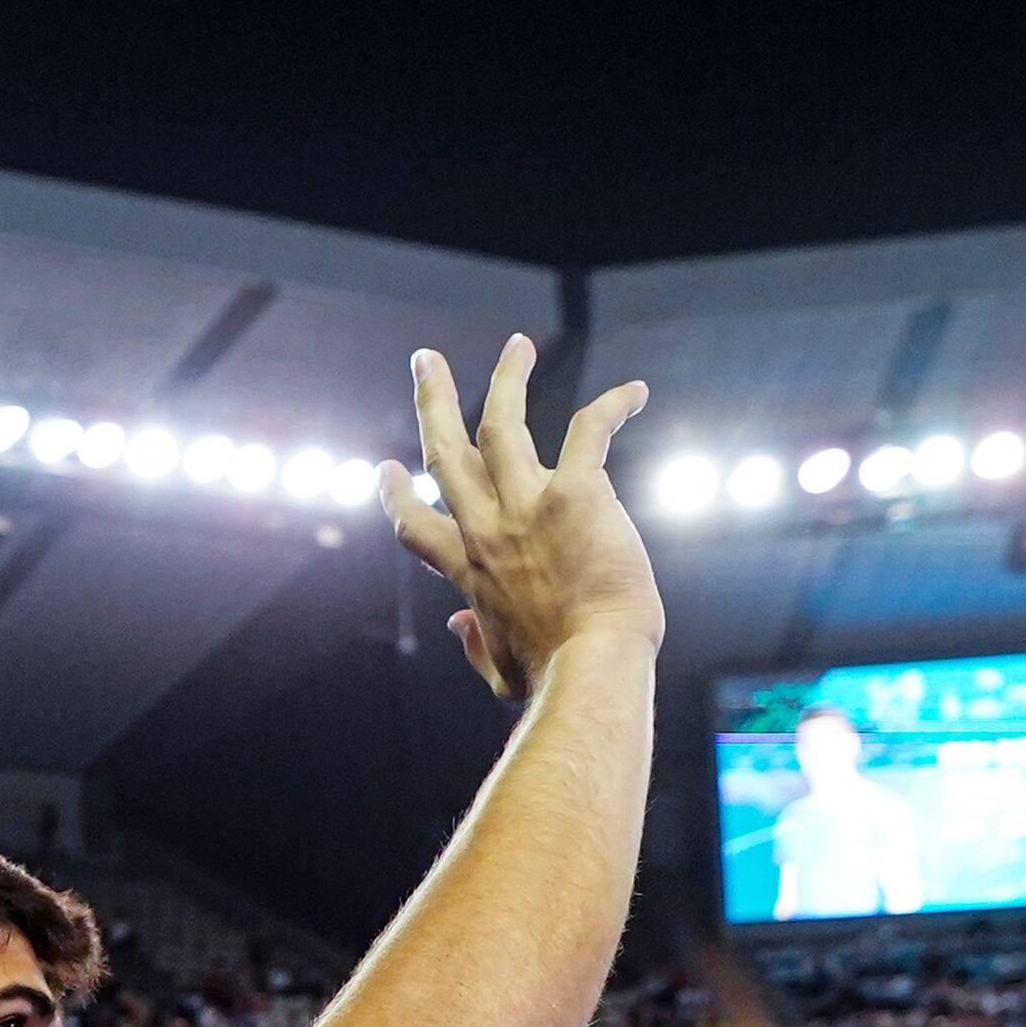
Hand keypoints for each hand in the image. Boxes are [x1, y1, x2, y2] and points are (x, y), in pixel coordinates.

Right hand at [381, 336, 659, 700]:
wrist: (589, 669)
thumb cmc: (552, 680)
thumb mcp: (501, 673)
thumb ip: (476, 646)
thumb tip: (457, 627)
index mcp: (469, 572)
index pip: (419, 527)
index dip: (399, 495)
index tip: (388, 469)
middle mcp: (487, 531)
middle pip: (445, 452)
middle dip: (432, 401)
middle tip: (425, 361)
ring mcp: (526, 507)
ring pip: (502, 424)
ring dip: (507, 380)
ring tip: (516, 346)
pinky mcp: (576, 493)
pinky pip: (589, 431)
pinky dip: (613, 407)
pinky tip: (636, 392)